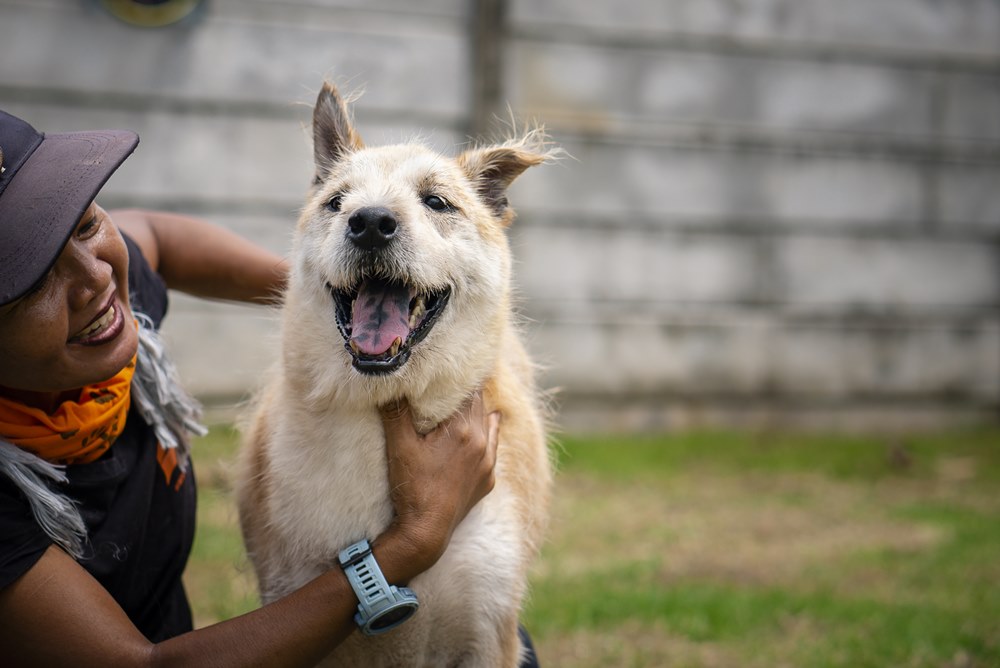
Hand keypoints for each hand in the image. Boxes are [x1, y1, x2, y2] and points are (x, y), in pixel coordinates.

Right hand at [377, 392, 499, 575]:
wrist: (426, 532)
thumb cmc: (412, 487)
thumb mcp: (399, 445)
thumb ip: (397, 411)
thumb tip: (392, 379)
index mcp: (464, 430)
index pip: (468, 391)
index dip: (459, 376)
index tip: (452, 363)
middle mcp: (483, 443)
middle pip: (478, 404)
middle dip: (466, 391)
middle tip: (458, 374)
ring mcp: (488, 463)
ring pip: (488, 423)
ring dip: (478, 410)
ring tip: (470, 393)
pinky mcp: (488, 480)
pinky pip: (493, 446)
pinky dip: (489, 431)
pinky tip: (492, 421)